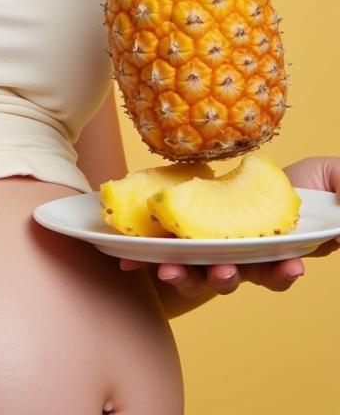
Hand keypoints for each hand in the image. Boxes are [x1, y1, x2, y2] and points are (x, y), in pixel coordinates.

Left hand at [119, 155, 339, 294]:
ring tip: (170, 268)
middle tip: (225, 271)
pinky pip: (163, 246)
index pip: (279, 270)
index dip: (283, 272)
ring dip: (183, 272)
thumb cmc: (306, 182)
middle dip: (227, 277)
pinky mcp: (180, 231)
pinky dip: (146, 254)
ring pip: (194, 268)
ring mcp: (209, 246)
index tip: (290, 267)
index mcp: (276, 251)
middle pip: (233, 275)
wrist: (257, 170)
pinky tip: (129, 259)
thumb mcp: (334, 182)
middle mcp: (241, 257)